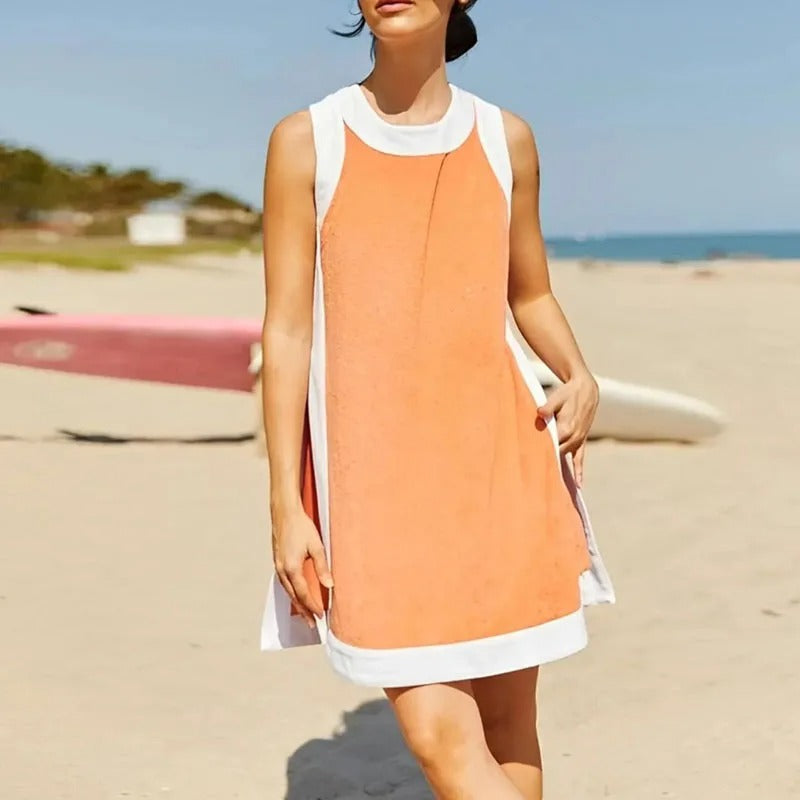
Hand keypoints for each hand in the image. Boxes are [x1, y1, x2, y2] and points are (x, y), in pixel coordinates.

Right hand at [272, 506, 332, 628]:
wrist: (284, 512)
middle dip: (304, 610)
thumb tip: (330, 586)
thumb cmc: (301, 526)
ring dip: (297, 603)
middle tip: (312, 624)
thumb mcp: (316, 546)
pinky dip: (291, 592)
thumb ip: (322, 567)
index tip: (321, 616)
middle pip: (293, 596)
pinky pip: (284, 582)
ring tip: (305, 613)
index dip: (312, 606)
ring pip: (287, 590)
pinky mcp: (277, 561)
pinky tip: (296, 594)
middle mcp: (282, 570)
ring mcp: (277, 566)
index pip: (303, 594)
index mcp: (292, 568)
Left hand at [536, 370, 598, 487]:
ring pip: (566, 458)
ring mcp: (578, 440)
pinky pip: (580, 459)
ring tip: (551, 488)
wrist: (586, 390)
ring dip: (559, 471)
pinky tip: (579, 486)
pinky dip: (579, 472)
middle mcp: (574, 437)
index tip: (528, 464)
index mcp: (566, 428)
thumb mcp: (557, 397)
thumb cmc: (568, 393)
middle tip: (532, 479)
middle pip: (556, 454)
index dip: (538, 453)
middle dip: (545, 464)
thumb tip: (539, 412)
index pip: (549, 444)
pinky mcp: (581, 441)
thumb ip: (548, 407)